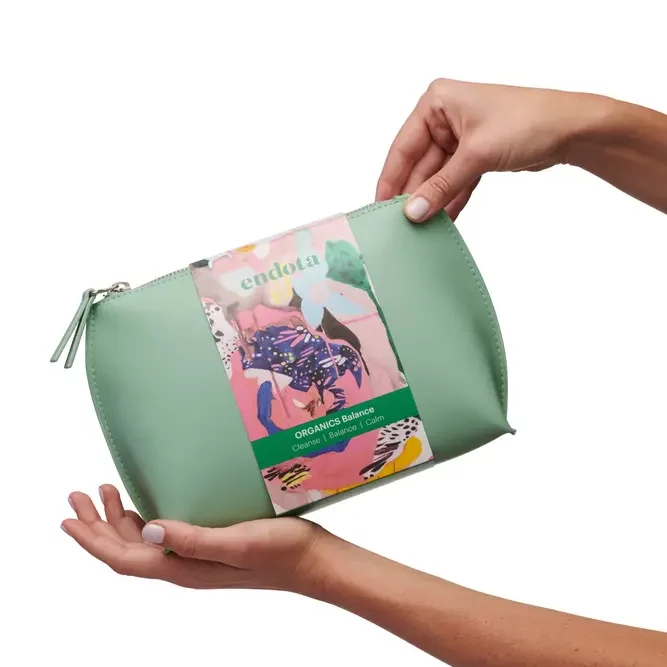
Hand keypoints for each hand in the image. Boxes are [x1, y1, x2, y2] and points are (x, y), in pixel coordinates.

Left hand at [61, 485, 324, 591]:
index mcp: (184, 568)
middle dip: (97, 525)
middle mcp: (184, 564)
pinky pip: (165, 533)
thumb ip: (193, 539)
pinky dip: (146, 518)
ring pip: (144, 540)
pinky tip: (145, 504)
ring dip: (117, 520)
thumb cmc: (281, 552)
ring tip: (103, 492)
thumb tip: (147, 528)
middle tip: (78, 495)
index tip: (67, 519)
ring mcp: (197, 555)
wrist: (313, 561)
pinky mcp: (211, 543)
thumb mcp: (237, 542)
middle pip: (127, 549)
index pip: (123, 558)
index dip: (92, 540)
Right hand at [376, 78, 610, 220]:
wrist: (572, 129)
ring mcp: (460, 138)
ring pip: (437, 177)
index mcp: (437, 102)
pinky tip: (443, 221)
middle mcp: (445, 117)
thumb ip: (441, 186)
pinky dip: (450, 200)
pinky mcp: (474, 156)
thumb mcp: (476, 155)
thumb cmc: (527, 122)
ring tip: (420, 229)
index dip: (391, 179)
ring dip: (432, 201)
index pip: (403, 147)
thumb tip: (413, 212)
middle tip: (401, 225)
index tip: (381, 207)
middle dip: (414, 195)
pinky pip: (454, 182)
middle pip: (419, 164)